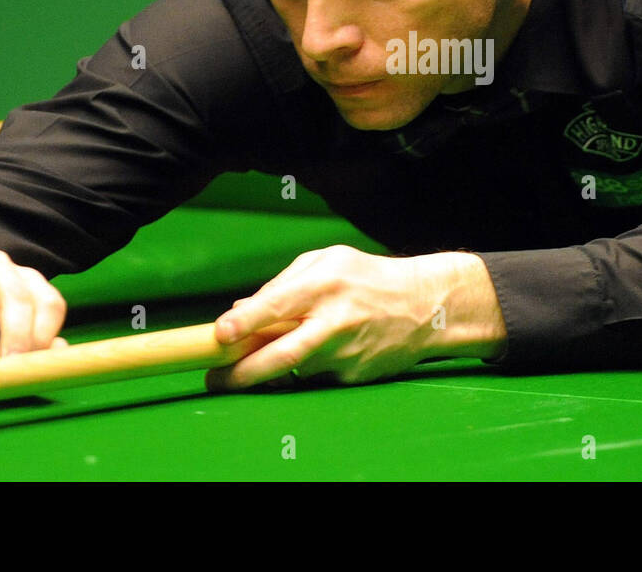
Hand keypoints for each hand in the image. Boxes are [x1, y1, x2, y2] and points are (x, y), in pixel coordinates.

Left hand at [207, 245, 439, 389]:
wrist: (425, 306)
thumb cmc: (367, 278)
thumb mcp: (327, 262)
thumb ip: (283, 283)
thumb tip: (240, 309)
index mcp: (326, 282)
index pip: (278, 304)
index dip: (245, 322)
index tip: (220, 334)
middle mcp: (336, 319)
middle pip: (281, 355)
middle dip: (243, 372)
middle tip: (216, 379)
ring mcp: (347, 352)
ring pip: (294, 366)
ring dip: (281, 361)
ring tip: (305, 337)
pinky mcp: (354, 375)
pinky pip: (317, 374)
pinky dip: (312, 364)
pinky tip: (334, 346)